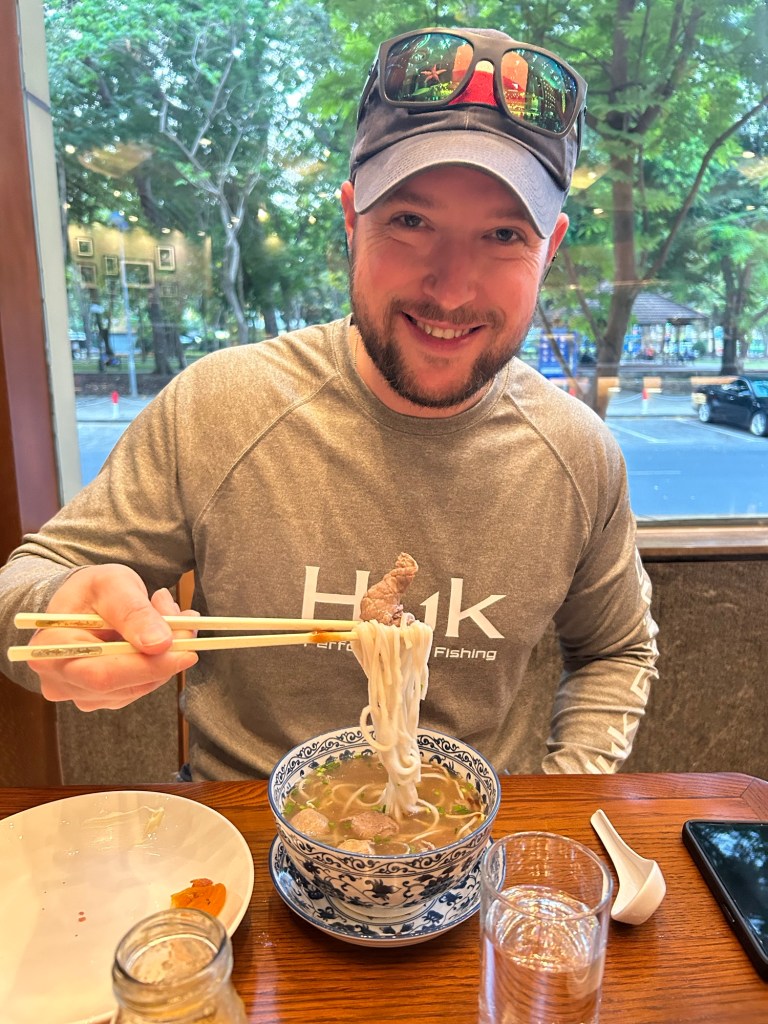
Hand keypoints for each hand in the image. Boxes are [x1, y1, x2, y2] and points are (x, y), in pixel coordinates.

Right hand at [27, 564, 198, 710]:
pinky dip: (158, 662)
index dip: (149, 666)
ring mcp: (80, 693)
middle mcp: (60, 681)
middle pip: (123, 685)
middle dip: (164, 658)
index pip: (103, 674)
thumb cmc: (92, 589)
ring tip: (169, 616)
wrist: (82, 602)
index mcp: (52, 650)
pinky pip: (140, 686)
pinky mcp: (102, 697)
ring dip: (165, 656)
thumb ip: (134, 611)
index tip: (188, 652)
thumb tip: (159, 644)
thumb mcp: (113, 584)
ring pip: (138, 687)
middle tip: (188, 624)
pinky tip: (160, 635)